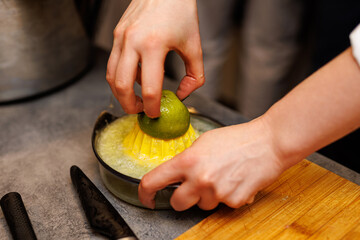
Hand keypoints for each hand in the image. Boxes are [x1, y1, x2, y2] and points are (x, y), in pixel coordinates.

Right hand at [106, 0, 204, 117]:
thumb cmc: (181, 12)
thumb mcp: (195, 46)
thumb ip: (195, 76)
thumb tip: (182, 95)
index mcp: (154, 45)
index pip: (149, 89)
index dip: (153, 107)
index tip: (156, 114)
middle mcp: (132, 41)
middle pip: (121, 87)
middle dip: (130, 106)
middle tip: (141, 112)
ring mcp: (121, 37)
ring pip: (111, 76)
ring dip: (120, 94)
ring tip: (135, 100)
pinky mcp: (117, 34)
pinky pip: (113, 63)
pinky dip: (121, 77)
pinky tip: (135, 79)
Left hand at [138, 118, 287, 210]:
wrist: (268, 143)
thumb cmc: (237, 138)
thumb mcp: (204, 142)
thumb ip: (187, 159)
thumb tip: (177, 173)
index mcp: (188, 161)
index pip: (153, 181)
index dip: (145, 193)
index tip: (146, 197)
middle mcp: (199, 179)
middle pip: (177, 203)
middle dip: (183, 198)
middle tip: (194, 186)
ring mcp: (217, 192)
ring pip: (202, 205)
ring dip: (208, 196)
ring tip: (223, 177)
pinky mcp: (234, 201)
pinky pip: (223, 205)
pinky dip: (227, 196)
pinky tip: (235, 180)